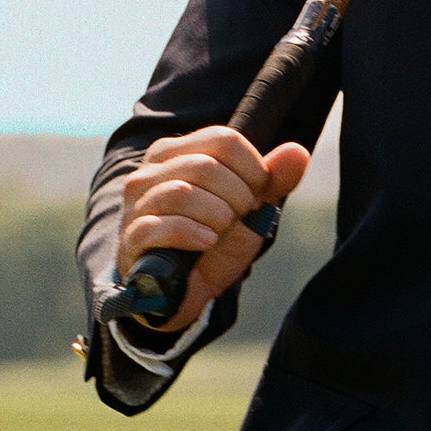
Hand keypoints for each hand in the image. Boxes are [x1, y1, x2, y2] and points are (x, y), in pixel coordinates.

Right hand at [115, 127, 312, 334]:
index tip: (255, 196)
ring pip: (182, 193)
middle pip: (206, 166)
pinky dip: (192, 235)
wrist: (184, 290)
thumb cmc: (213, 242)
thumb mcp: (249, 209)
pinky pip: (161, 227)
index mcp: (177, 153)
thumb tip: (298, 152)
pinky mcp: (132, 237)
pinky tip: (205, 244)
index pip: (224, 139)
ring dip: (217, 218)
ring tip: (220, 233)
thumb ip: (272, 180)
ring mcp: (137, 204)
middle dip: (237, 198)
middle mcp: (150, 171)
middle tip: (237, 219)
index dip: (253, 170)